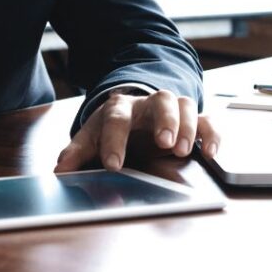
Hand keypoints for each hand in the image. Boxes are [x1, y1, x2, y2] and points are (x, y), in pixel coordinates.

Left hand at [55, 90, 219, 171]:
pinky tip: (210, 153)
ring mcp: (172, 110)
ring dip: (187, 126)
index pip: (115, 119)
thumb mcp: (92, 137)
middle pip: (159, 101)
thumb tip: (60, 170)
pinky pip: (207, 120)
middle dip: (164, 120)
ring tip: (183, 150)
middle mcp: (147, 104)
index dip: (114, 141)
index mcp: (119, 108)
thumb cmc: (112, 128)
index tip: (113, 164)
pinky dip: (211, 134)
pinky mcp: (192, 121)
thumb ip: (77, 153)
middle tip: (165, 143)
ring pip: (184, 105)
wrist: (132, 111)